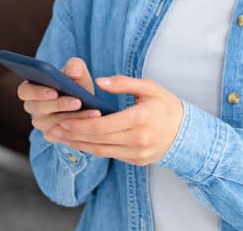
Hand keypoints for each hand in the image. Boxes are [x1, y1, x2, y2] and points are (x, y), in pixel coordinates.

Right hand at [17, 57, 101, 140]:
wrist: (85, 101)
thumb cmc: (76, 82)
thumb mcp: (77, 70)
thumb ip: (75, 66)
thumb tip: (73, 71)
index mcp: (31, 87)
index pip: (25, 91)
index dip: (37, 93)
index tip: (54, 92)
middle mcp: (32, 106)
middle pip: (38, 109)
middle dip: (59, 105)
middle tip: (77, 102)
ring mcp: (40, 122)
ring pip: (51, 123)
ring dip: (73, 118)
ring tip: (92, 112)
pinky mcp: (50, 135)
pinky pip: (59, 135)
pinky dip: (75, 130)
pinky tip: (89, 125)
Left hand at [48, 75, 183, 165]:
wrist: (188, 133)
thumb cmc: (167, 106)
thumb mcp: (149, 87)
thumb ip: (123, 82)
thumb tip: (99, 81)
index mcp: (140, 119)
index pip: (102, 125)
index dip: (80, 124)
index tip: (63, 120)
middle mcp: (138, 139)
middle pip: (98, 140)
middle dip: (74, 135)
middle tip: (54, 130)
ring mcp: (138, 153)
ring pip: (101, 151)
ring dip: (79, 145)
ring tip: (61, 138)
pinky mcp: (137, 161)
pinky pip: (110, 156)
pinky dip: (93, 149)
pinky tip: (80, 143)